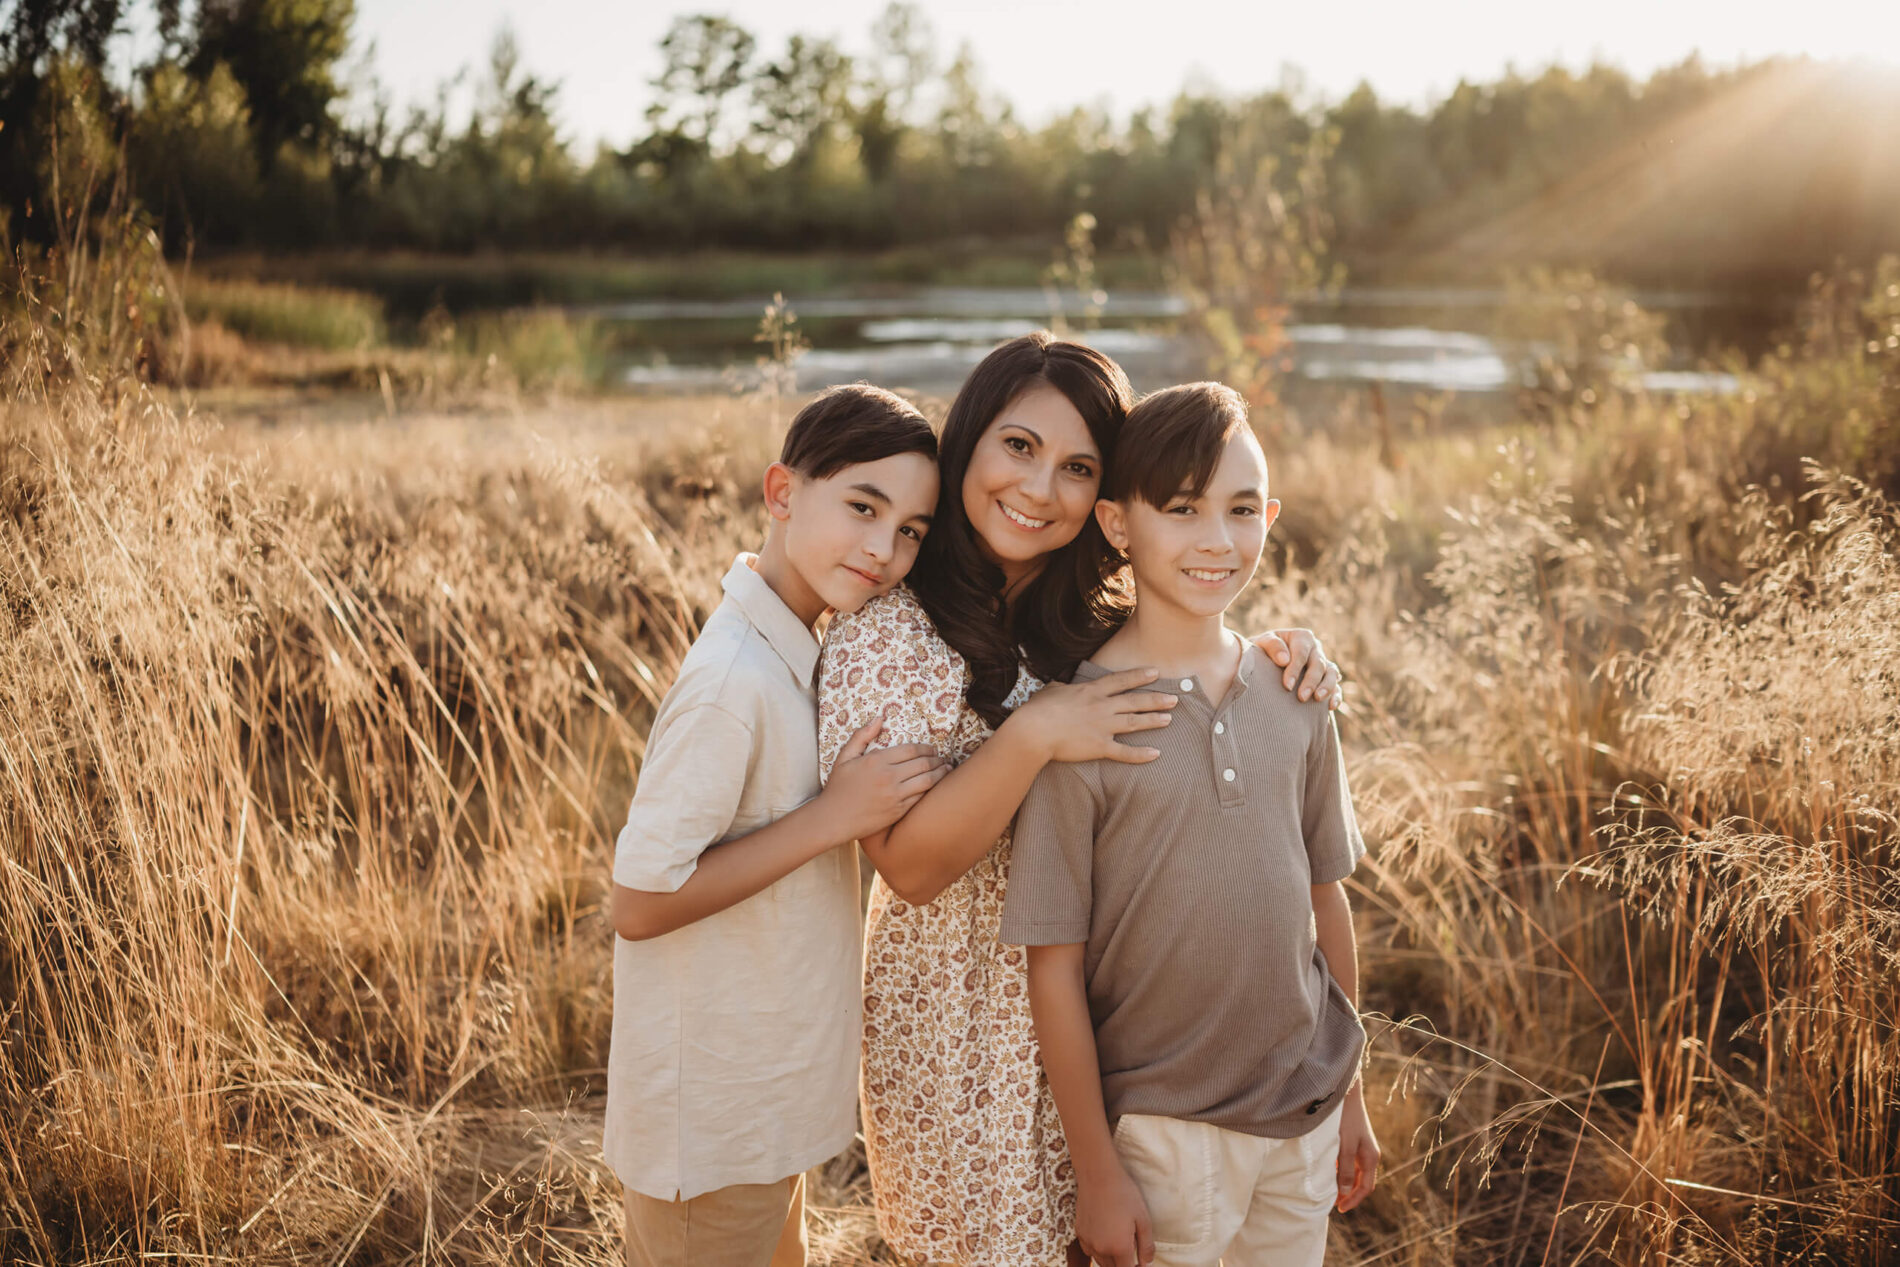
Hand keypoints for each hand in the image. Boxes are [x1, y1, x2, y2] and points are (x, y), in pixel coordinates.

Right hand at [820, 719, 946, 839]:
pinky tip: (936, 788)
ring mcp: (895, 796)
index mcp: (876, 761)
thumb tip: (879, 718)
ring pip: (927, 781)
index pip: (910, 750)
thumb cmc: (838, 787)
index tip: (933, 749)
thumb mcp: (845, 757)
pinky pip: (921, 798)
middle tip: (943, 758)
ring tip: (947, 770)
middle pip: (923, 764)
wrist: (833, 819)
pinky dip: (931, 791)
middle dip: (937, 759)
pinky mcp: (898, 811)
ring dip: (941, 774)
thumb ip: (861, 736)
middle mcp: (888, 777)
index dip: (926, 748)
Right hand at [1010, 668, 1175, 764]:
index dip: (1139, 676)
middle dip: (1156, 699)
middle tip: (1174, 699)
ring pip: (1135, 722)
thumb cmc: (1037, 710)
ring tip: (1169, 719)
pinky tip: (1155, 754)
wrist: (1034, 731)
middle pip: (1135, 701)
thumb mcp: (1050, 691)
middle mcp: (1102, 707)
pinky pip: (1124, 752)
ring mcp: (1102, 727)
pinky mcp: (1100, 747)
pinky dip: (1141, 754)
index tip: (1155, 673)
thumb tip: (1060, 687)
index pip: (1120, 681)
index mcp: (1091, 692)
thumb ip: (1060, 688)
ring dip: (1154, 720)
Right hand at [1075, 1163, 1154, 1266]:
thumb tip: (1147, 1263)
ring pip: (1100, 1262)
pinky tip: (1105, 1238)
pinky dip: (1098, 1251)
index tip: (1140, 1263)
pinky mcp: (1079, 1233)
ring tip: (1120, 1246)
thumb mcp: (1143, 1219)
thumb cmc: (1124, 1194)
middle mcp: (1101, 1248)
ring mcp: (1088, 1241)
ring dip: (1111, 1260)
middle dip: (1124, 1265)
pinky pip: (1090, 1251)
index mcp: (1119, 1247)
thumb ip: (1147, 1245)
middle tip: (1133, 1254)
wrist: (1098, 1175)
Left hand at [1253, 628, 1341, 708]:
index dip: (1295, 669)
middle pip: (1318, 664)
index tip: (1287, 686)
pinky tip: (1331, 706)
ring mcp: (1323, 663)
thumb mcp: (1262, 643)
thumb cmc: (1262, 651)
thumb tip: (1284, 660)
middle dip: (1311, 681)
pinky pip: (1336, 686)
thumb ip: (1272, 646)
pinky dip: (1336, 695)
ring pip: (1331, 673)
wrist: (1264, 661)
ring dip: (1327, 686)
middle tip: (1302, 697)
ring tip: (1317, 699)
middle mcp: (1315, 648)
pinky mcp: (1326, 678)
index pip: (1301, 653)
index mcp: (1301, 637)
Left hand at [1334, 1083, 1380, 1211]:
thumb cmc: (1346, 1118)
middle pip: (1360, 1182)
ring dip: (1342, 1182)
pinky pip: (1348, 1162)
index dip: (1353, 1200)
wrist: (1345, 1092)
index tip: (1339, 1209)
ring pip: (1353, 1172)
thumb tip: (1344, 1193)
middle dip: (1347, 1194)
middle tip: (1331, 1203)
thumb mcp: (1345, 1145)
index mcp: (1371, 1158)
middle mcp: (1368, 1154)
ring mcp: (1361, 1147)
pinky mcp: (1353, 1140)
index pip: (1365, 1188)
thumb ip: (1344, 1169)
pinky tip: (1326, 1171)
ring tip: (1327, 1190)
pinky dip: (1339, 1170)